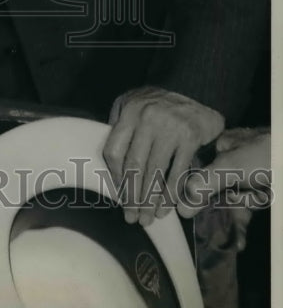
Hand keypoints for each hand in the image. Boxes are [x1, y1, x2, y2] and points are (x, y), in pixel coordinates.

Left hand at [104, 86, 223, 226]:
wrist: (193, 89)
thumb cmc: (155, 104)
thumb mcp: (130, 105)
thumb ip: (120, 130)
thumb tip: (113, 169)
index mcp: (129, 112)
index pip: (114, 151)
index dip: (115, 177)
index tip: (119, 196)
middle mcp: (148, 119)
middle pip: (135, 166)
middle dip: (132, 197)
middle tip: (132, 218)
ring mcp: (171, 128)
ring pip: (155, 172)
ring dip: (151, 200)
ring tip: (148, 218)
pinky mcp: (190, 138)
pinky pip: (178, 172)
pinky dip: (171, 194)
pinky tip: (166, 208)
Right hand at [177, 127, 271, 240]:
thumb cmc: (268, 156)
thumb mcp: (232, 167)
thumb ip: (205, 183)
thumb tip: (180, 207)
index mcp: (223, 145)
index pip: (197, 167)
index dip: (188, 190)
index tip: (180, 211)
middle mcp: (234, 160)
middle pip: (212, 188)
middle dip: (211, 211)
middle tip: (205, 232)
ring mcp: (250, 178)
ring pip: (229, 202)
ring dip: (228, 223)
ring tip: (228, 241)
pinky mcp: (263, 194)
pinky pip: (246, 211)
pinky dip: (241, 226)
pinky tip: (238, 241)